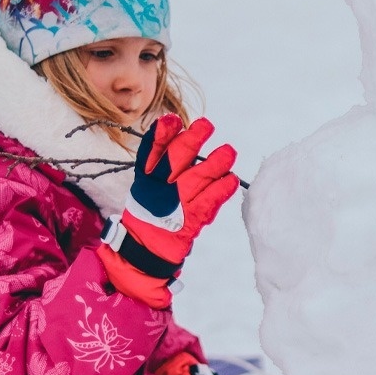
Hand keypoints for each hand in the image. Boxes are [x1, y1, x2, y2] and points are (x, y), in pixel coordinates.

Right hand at [97, 114, 239, 307]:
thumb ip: (163, 165)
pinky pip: (208, 203)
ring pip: (196, 180)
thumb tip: (183, 134)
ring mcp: (174, 206)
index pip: (151, 153)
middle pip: (175, 161)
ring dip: (214, 164)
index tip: (171, 120)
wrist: (143, 254)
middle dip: (191, 141)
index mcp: (146, 180)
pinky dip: (221, 191)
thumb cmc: (152, 216)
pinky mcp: (189, 223)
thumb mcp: (149, 189)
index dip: (161, 135)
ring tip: (229, 152)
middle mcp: (158, 191)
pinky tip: (232, 180)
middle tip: (207, 126)